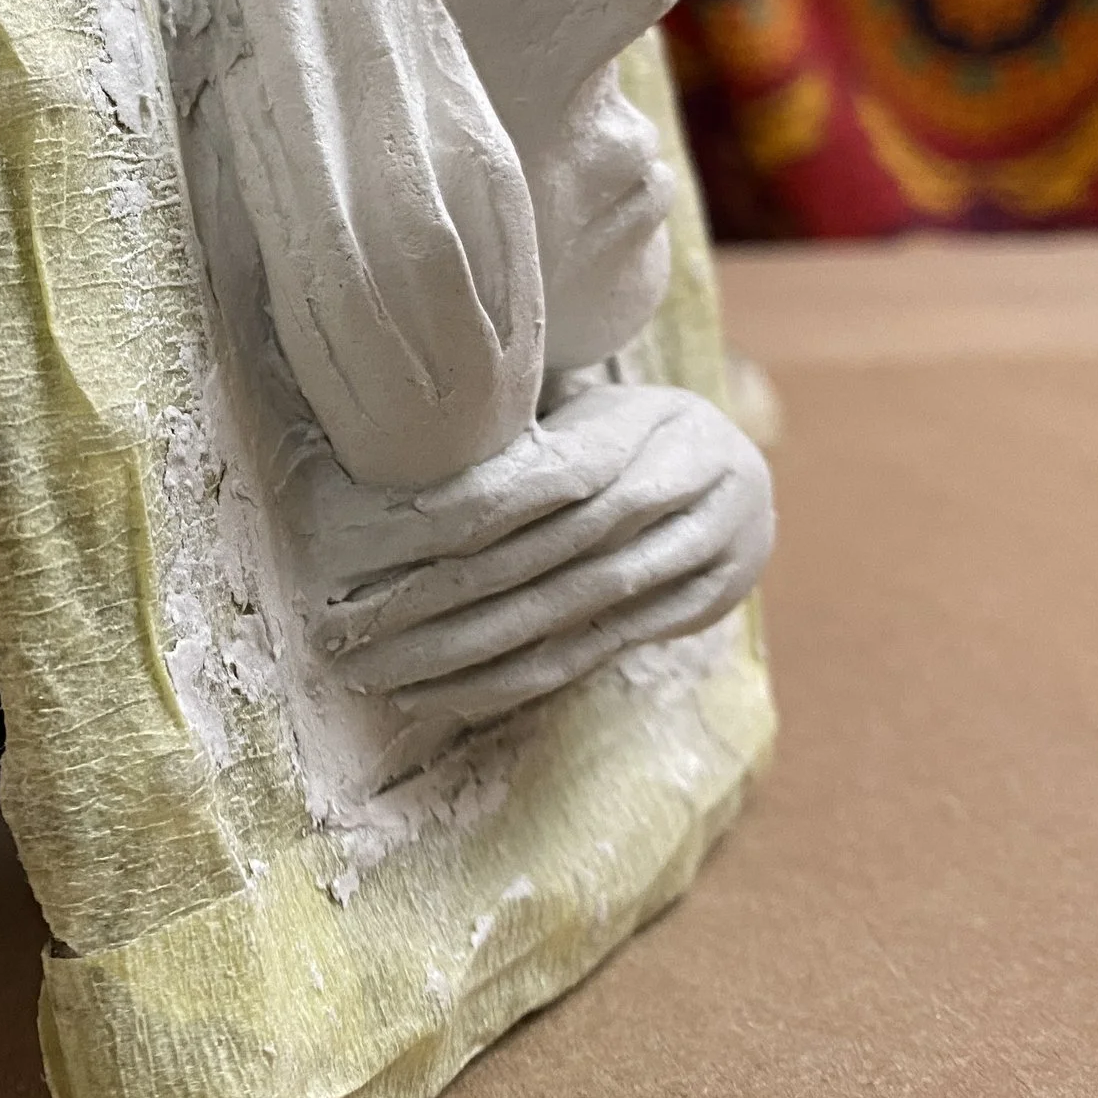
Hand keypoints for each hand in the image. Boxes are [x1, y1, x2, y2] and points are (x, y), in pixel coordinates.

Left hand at [302, 383, 773, 725]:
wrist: (745, 467)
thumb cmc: (627, 430)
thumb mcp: (588, 405)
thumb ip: (522, 429)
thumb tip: (399, 439)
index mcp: (644, 427)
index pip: (538, 478)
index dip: (457, 512)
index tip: (371, 542)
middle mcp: (681, 488)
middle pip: (543, 554)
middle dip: (440, 594)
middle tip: (352, 622)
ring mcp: (702, 553)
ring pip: (565, 612)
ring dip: (466, 650)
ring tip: (384, 671)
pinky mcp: (702, 610)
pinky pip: (593, 653)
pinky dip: (516, 677)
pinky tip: (448, 692)